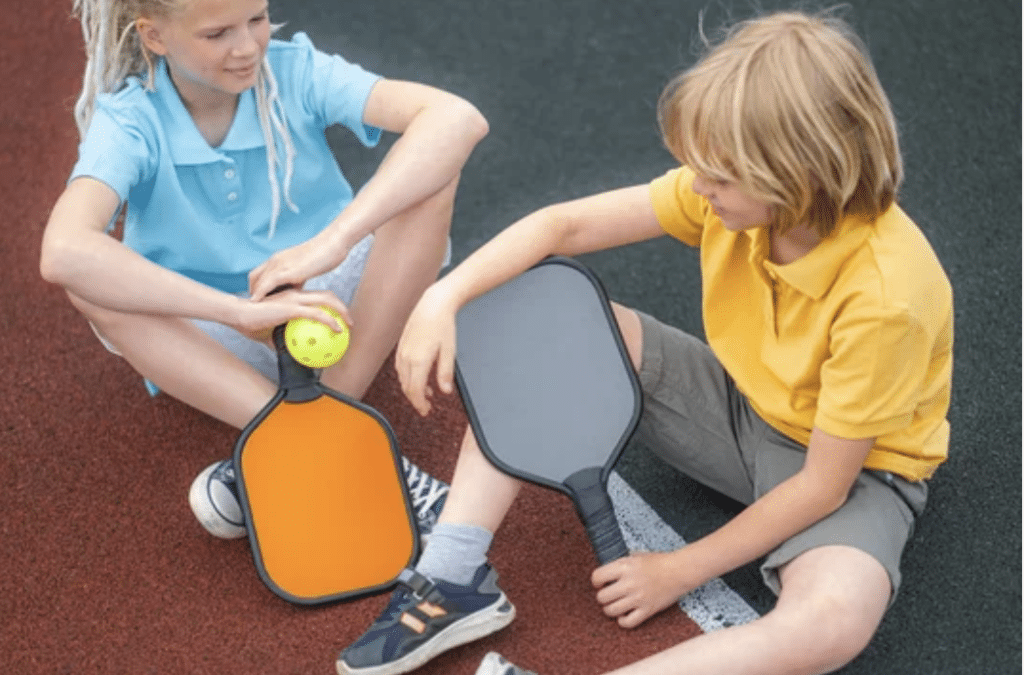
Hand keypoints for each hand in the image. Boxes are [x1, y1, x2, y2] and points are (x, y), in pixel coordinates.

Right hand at [231, 287, 351, 339]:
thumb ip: (278, 338)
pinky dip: (330, 321)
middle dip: (342, 306)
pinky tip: (337, 330)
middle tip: (350, 321)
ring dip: (341, 311)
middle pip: (327, 295)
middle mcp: (296, 294)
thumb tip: (283, 351)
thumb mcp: (268, 332)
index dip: (331, 304)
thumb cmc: (250, 322)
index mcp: (292, 296)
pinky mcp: (291, 308)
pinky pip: (317, 314)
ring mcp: (294, 299)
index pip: (317, 296)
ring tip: (348, 326)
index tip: (339, 317)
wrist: (237, 315)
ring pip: (326, 300)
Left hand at [248, 233, 344, 300]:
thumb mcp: (307, 269)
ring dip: (252, 294)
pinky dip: (259, 294)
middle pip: (254, 277)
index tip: (260, 298)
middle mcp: (276, 260)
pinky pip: (266, 284)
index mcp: (280, 258)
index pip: (260, 273)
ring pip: (256, 280)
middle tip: (256, 305)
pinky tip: (257, 303)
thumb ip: (298, 278)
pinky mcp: (286, 271)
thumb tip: (296, 289)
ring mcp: (280, 264)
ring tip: (253, 308)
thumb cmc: (325, 255)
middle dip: (252, 291)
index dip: (257, 286)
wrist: (333, 244)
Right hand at [395, 284, 457, 415]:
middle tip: (426, 408)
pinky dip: (408, 378)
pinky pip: (400, 369)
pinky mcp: (401, 347)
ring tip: (426, 394)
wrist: (433, 305)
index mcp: (419, 361)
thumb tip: (445, 392)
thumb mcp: (450, 351)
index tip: (426, 411)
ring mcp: (402, 352)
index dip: (420, 404)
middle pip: (407, 387)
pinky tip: (418, 378)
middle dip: (415, 400)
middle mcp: (407, 358)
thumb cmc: (443, 326)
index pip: (415, 391)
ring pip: (402, 379)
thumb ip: (445, 373)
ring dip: (412, 389)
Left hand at [592, 551, 692, 628]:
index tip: (601, 583)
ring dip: (610, 609)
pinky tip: (625, 615)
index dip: (596, 581)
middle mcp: (629, 583)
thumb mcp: (636, 555)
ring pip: (611, 611)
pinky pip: (627, 623)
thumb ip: (621, 564)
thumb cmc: (659, 561)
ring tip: (615, 605)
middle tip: (609, 595)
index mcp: (624, 566)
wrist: (680, 570)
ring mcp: (638, 598)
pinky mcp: (647, 610)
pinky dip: (623, 621)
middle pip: (601, 597)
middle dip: (603, 597)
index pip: (597, 577)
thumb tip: (607, 573)